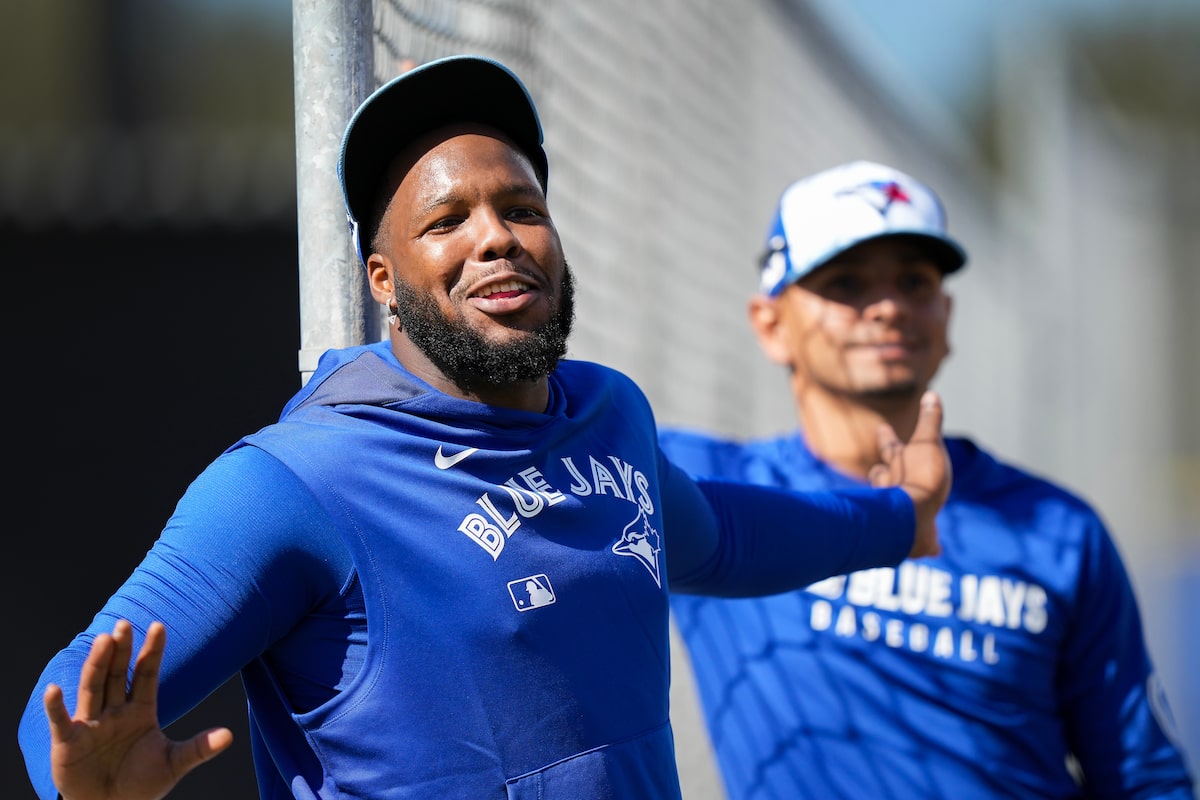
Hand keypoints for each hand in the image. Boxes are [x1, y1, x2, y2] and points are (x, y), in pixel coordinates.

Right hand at [43, 620, 231, 799]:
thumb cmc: (141, 783)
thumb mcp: (173, 764)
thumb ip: (198, 748)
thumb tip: (229, 735)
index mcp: (141, 710)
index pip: (147, 674)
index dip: (152, 651)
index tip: (158, 626)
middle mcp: (116, 710)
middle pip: (118, 674)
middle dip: (120, 651)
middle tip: (124, 625)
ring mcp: (92, 724)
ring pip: (94, 688)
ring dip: (97, 665)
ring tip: (104, 641)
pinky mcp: (69, 742)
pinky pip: (62, 721)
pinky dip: (56, 707)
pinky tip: (54, 689)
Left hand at [868, 391, 949, 557]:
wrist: (913, 521)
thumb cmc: (920, 479)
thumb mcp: (928, 444)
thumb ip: (930, 422)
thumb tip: (931, 394)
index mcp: (898, 465)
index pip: (889, 446)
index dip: (886, 437)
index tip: (881, 428)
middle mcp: (893, 487)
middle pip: (882, 476)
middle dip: (882, 472)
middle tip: (880, 469)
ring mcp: (900, 512)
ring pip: (893, 505)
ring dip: (894, 503)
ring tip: (901, 508)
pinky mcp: (915, 537)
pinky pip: (923, 540)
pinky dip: (929, 543)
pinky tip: (935, 549)